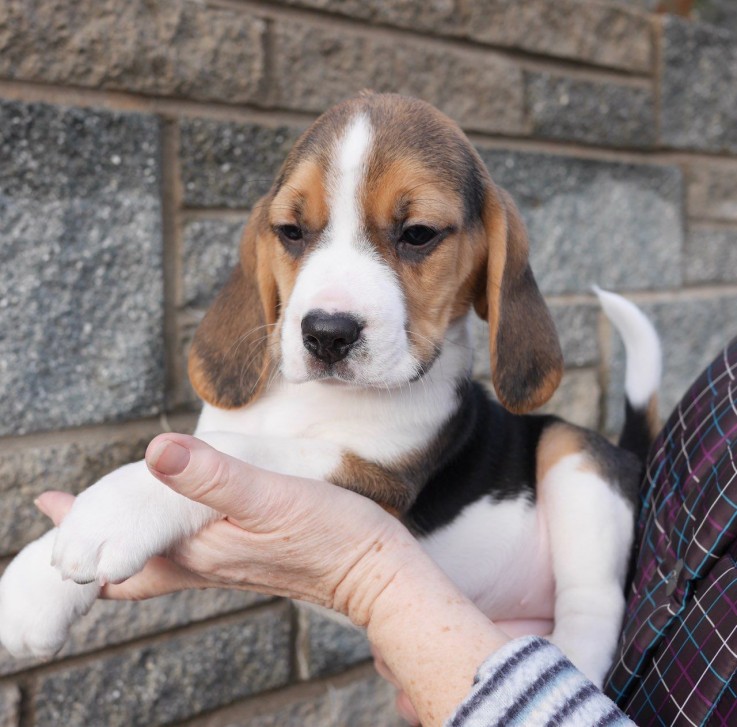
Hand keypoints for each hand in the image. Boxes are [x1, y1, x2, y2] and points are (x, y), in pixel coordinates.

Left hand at [37, 434, 509, 725]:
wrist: (375, 571)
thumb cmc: (331, 537)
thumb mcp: (271, 497)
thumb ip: (213, 476)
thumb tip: (155, 451)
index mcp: (198, 548)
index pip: (120, 546)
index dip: (81, 527)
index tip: (51, 504)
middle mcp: (204, 560)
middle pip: (131, 556)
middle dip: (96, 534)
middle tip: (67, 510)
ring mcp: (226, 560)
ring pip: (158, 550)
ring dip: (126, 530)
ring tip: (108, 509)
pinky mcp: (250, 552)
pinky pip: (189, 546)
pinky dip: (165, 529)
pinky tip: (179, 513)